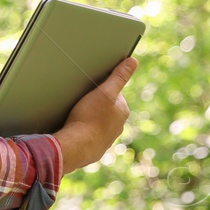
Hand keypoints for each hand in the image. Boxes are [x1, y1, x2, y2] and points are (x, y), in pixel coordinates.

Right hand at [54, 57, 137, 171]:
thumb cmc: (89, 117)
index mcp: (122, 111)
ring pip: (100, 123)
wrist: (76, 146)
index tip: (92, 87)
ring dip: (91, 119)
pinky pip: (91, 136)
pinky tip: (77, 129)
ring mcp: (107, 139)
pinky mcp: (96, 149)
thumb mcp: (105, 91)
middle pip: (108, 109)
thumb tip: (134, 61)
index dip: (103, 88)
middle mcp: (118, 126)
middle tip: (82, 101)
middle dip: (97, 104)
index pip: (115, 94)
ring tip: (78, 115)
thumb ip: (119, 77)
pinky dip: (86, 132)